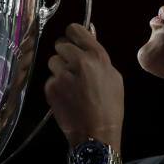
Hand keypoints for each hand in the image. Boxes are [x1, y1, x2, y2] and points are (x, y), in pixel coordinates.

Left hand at [44, 23, 123, 151]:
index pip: (75, 29)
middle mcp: (78, 61)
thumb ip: (99, 56)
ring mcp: (62, 74)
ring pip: (52, 61)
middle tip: (73, 68)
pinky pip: (49, 79)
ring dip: (59, 70)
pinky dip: (55, 86)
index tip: (73, 41)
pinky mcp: (51, 88)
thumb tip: (89, 35)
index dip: (73, 35)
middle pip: (60, 44)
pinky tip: (66, 97)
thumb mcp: (114, 77)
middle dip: (65, 54)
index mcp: (97, 56)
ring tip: (71, 85)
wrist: (97, 133)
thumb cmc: (110, 106)